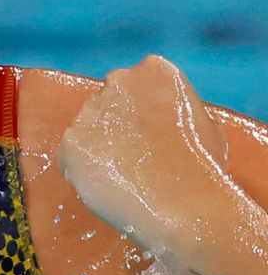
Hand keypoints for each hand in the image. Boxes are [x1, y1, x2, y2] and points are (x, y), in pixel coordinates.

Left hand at [59, 55, 228, 249]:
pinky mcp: (70, 140)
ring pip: (87, 129)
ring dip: (98, 148)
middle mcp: (118, 81)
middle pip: (107, 102)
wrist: (185, 204)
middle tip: (133, 156)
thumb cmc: (203, 169)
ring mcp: (91, 110)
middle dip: (115, 126)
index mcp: (155, 70)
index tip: (149, 133)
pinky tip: (108, 184)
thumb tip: (159, 119)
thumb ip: (170, 109)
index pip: (134, 84)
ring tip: (124, 175)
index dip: (140, 112)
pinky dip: (83, 171)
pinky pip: (71, 156)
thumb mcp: (201, 122)